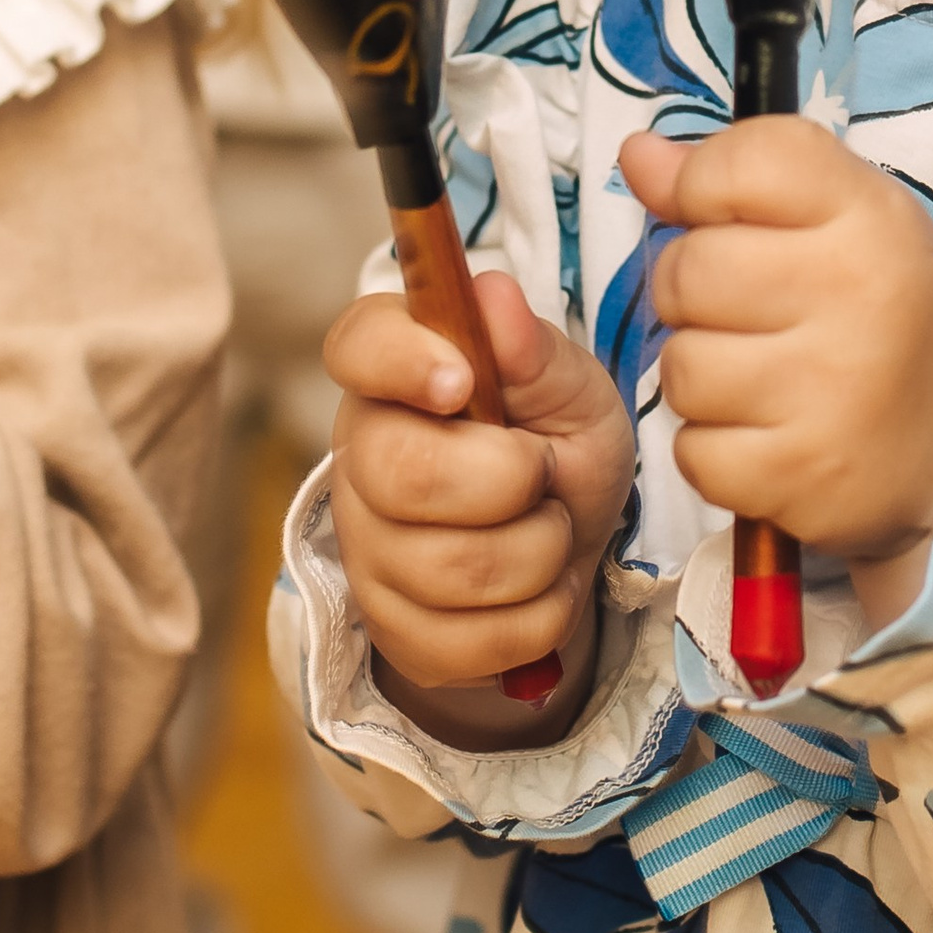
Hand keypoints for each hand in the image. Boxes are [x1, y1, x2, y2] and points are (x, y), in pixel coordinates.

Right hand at [327, 270, 634, 746]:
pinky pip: (465, 640)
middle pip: (406, 476)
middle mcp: (362, 455)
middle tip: (543, 469)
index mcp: (399, 372)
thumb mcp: (573, 390)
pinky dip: (534, 616)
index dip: (404, 362)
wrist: (572, 548)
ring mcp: (367, 547)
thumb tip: (492, 292)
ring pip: (449, 569)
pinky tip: (538, 585)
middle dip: (512, 480)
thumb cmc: (561, 445)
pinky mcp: (390, 629)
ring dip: (539, 551)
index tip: (464, 381)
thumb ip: (535, 350)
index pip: (359, 346)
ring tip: (547, 525)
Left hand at [623, 121, 932, 607]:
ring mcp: (828, 392)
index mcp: (869, 215)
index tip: (725, 218)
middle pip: (688, 270)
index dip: (703, 187)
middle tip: (747, 312)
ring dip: (703, 376)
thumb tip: (637, 155)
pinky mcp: (799, 475)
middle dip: (693, 293)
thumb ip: (738, 175)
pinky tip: (768, 435)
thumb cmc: (882, 312)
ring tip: (763, 377)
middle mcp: (856, 293)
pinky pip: (692, 450)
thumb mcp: (839, 217)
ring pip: (680, 366)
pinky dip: (716, 448)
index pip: (742, 163)